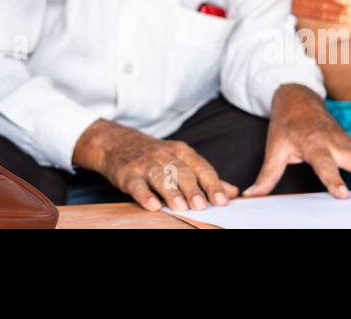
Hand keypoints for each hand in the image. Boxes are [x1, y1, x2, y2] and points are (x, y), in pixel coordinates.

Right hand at [73, 120, 238, 211]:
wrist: (118, 143)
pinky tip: (152, 205)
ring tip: (180, 207)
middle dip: (193, 189)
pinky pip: (137, 184)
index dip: (212, 184)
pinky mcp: (128, 173)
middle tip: (202, 206)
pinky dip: (145, 195)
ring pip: (160, 177)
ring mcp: (146, 164)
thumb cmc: (157, 156)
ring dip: (171, 192)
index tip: (221, 200)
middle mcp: (165, 156)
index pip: (201, 168)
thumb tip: (232, 192)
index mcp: (182, 152)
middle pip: (182, 172)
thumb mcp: (182, 160)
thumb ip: (206, 176)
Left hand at [246, 83, 350, 198]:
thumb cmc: (286, 125)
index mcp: (313, 143)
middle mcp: (335, 143)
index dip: (333, 179)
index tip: (343, 194)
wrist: (298, 98)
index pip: (324, 164)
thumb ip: (267, 174)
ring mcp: (348, 144)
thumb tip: (252, 194)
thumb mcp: (274, 147)